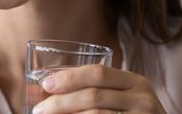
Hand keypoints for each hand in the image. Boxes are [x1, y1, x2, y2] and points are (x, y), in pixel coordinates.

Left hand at [32, 65, 165, 113]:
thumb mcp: (124, 97)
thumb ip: (97, 89)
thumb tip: (48, 88)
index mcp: (135, 81)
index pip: (98, 73)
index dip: (69, 77)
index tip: (45, 84)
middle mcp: (142, 98)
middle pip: (93, 96)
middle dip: (61, 102)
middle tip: (39, 109)